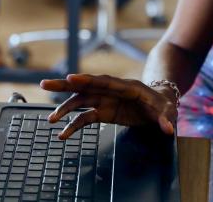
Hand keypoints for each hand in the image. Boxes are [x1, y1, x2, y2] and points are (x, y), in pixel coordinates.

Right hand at [40, 74, 178, 138]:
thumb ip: (166, 119)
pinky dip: (74, 125)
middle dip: (65, 85)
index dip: (87, 80)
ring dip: (65, 108)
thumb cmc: (163, 104)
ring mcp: (106, 100)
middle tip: (44, 84)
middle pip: (86, 86)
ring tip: (51, 119)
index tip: (71, 78)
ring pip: (81, 101)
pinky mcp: (104, 111)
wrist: (160, 105)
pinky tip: (63, 134)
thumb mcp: (168, 111)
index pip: (105, 82)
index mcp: (127, 87)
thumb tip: (168, 129)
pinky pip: (85, 117)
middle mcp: (112, 91)